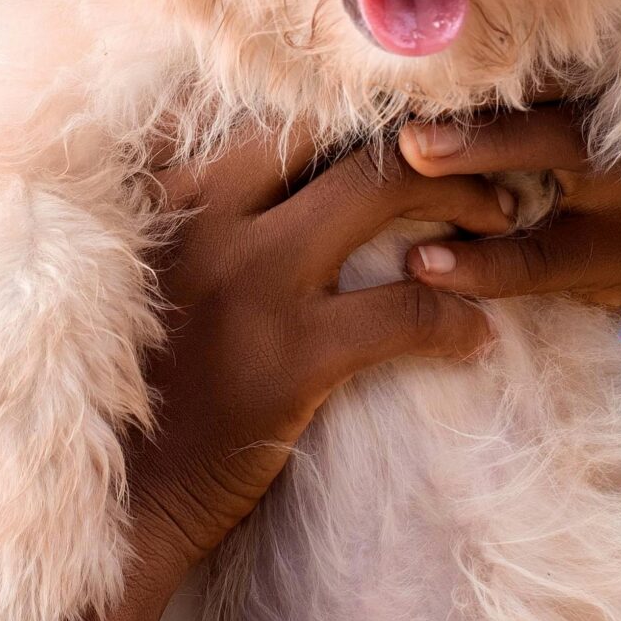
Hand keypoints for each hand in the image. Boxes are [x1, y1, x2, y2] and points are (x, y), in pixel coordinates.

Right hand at [122, 106, 620, 595]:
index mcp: (173, 194)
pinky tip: (477, 336)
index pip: (282, 115)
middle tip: (482, 166)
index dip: (361, 114)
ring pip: (379, 189)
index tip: (418, 131)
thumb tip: (273, 182)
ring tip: (502, 223)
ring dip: (460, 197)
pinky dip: (456, 317)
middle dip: (423, 138)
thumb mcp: (144, 280)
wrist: (117, 506)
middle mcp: (207, 216)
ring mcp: (250, 282)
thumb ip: (194, 222)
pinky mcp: (290, 357)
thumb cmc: (139, 397)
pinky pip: (403, 311)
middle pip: (337, 130)